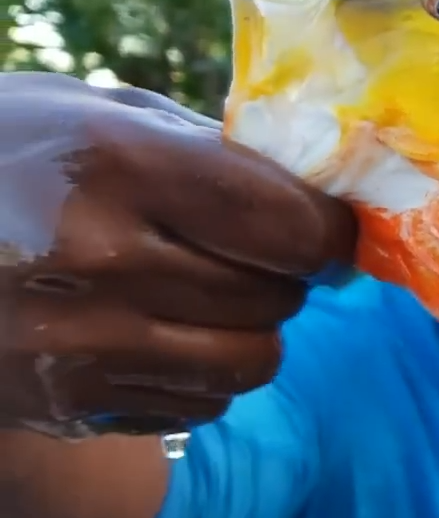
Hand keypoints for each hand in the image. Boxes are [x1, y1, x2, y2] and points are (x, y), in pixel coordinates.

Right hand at [0, 73, 353, 439]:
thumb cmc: (2, 157)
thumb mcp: (88, 112)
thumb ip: (208, 148)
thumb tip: (325, 197)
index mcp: (114, 162)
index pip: (294, 225)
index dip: (327, 231)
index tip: (323, 228)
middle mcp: (99, 257)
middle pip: (281, 295)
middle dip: (280, 274)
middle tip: (239, 252)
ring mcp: (79, 342)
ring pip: (256, 361)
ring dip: (249, 330)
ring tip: (199, 295)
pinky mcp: (67, 405)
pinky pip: (203, 403)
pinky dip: (199, 374)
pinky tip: (146, 333)